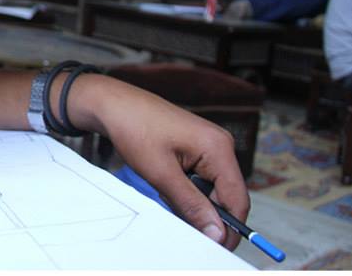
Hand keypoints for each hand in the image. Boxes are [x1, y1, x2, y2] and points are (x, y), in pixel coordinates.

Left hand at [86, 77, 248, 250]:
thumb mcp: (161, 173)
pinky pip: (202, 178)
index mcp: (219, 148)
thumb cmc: (135, 129)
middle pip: (227, 195)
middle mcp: (221, 145)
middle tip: (183, 224)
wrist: (113, 104)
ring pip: (213, 189)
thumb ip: (192, 205)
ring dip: (195, 202)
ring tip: (167, 196)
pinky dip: (188, 189)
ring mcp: (210, 145)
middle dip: (208, 214)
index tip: (214, 247)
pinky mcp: (197, 147)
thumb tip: (217, 233)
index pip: (238, 199)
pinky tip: (167, 186)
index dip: (229, 228)